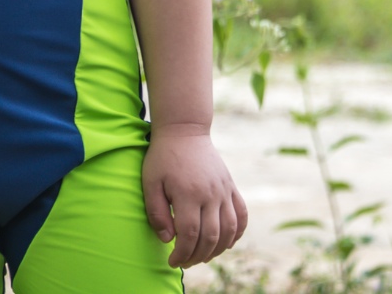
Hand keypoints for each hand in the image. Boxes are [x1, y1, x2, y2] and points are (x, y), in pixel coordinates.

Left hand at [141, 124, 246, 267]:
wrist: (184, 130)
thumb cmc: (162, 157)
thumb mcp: (150, 182)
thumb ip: (156, 213)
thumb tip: (168, 240)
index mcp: (188, 193)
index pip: (190, 234)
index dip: (182, 253)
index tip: (172, 261)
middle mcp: (210, 193)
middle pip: (210, 236)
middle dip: (197, 256)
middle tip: (185, 262)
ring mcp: (224, 190)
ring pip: (229, 229)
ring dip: (217, 249)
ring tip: (202, 256)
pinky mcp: (231, 186)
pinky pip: (242, 214)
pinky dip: (237, 233)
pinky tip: (226, 243)